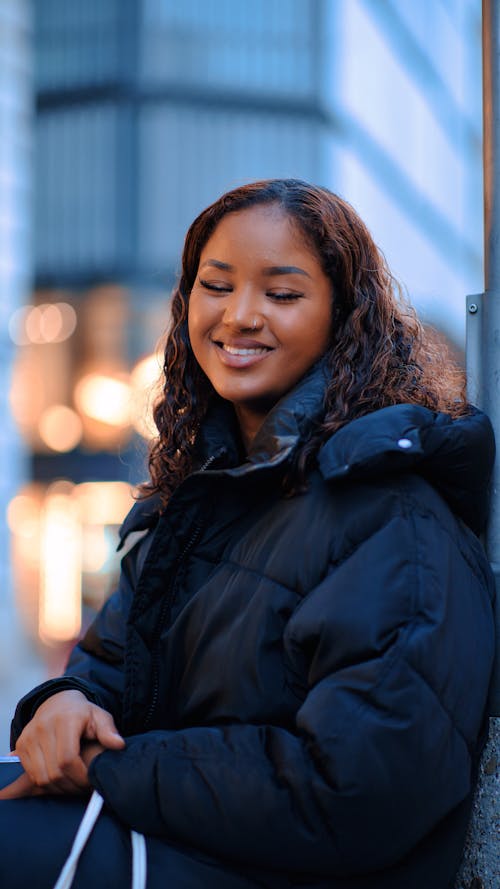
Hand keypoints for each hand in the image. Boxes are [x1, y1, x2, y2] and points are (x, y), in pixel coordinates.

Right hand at [2, 690, 124, 797]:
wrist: (57, 702)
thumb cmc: (82, 713)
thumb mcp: (99, 716)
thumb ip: (109, 731)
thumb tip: (118, 745)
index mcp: (64, 720)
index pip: (68, 759)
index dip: (80, 776)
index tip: (91, 781)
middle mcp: (43, 727)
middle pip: (54, 772)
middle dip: (71, 786)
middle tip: (83, 788)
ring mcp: (29, 737)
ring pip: (41, 777)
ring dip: (59, 788)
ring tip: (73, 785)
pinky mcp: (21, 746)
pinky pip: (32, 775)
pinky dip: (46, 784)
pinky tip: (61, 780)